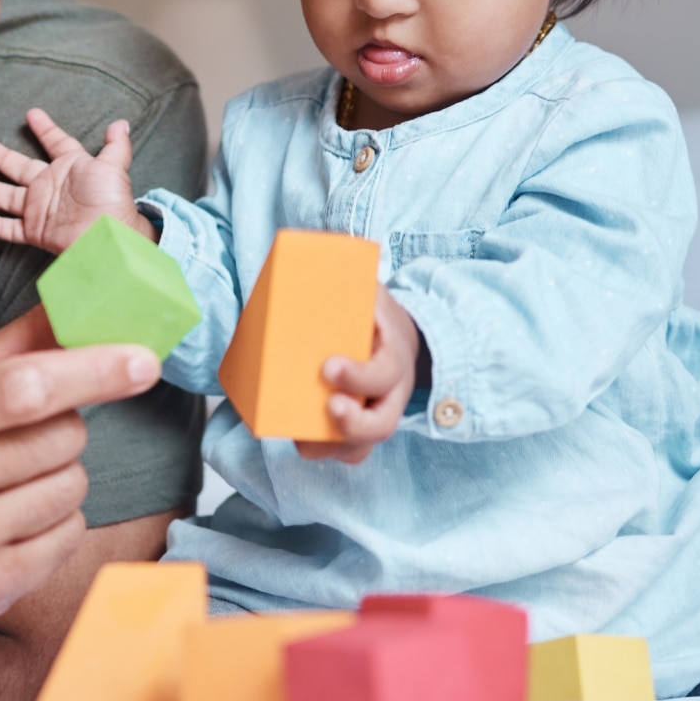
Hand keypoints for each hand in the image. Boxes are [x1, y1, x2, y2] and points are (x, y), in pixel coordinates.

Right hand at [0, 106, 151, 252]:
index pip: (56, 143)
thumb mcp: (114, 167)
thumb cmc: (111, 200)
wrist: (108, 236)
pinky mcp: (36, 231)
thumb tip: (120, 123)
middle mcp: (51, 186)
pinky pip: (11, 228)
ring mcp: (41, 209)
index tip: (32, 114)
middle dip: (1, 156)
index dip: (46, 129)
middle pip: (19, 167)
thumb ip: (116, 145)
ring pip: (7, 196)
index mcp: (70, 167)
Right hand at [0, 323, 161, 629]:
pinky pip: (70, 536)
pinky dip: (57, 521)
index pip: (24, 390)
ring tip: (9, 480)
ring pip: (72, 487)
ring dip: (60, 475)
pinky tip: (12, 518)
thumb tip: (76, 307)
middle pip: (60, 437)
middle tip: (19, 436)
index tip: (143, 360)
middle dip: (62, 427)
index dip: (92, 371)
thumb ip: (7, 349)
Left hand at [296, 288, 418, 464]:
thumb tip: (302, 249)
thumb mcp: (366, 289)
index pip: (384, 372)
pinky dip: (329, 452)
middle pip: (383, 422)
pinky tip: (303, 444)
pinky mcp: (363, 425)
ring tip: (303, 443)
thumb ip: (342, 277)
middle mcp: (393, 392)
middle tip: (325, 409)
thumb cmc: (371, 311)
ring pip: (366, 444)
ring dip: (334, 447)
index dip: (359, 377)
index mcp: (393, 355)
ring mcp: (379, 412)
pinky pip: (352, 450)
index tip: (328, 368)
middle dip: (352, 424)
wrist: (397, 334)